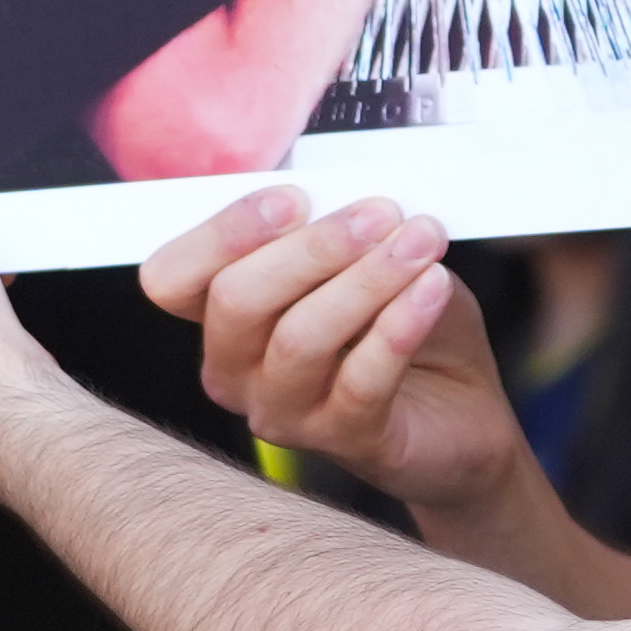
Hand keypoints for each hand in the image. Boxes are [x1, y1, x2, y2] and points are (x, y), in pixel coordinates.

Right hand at [139, 182, 527, 516]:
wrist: (460, 409)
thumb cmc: (395, 324)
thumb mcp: (361, 259)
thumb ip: (336, 226)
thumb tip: (345, 189)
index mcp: (222, 314)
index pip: (171, 279)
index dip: (222, 233)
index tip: (294, 197)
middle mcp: (235, 369)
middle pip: (236, 301)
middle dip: (311, 247)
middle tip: (378, 212)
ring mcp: (283, 412)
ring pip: (299, 339)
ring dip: (366, 278)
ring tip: (420, 242)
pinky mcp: (344, 440)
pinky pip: (363, 379)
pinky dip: (401, 323)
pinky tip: (432, 287)